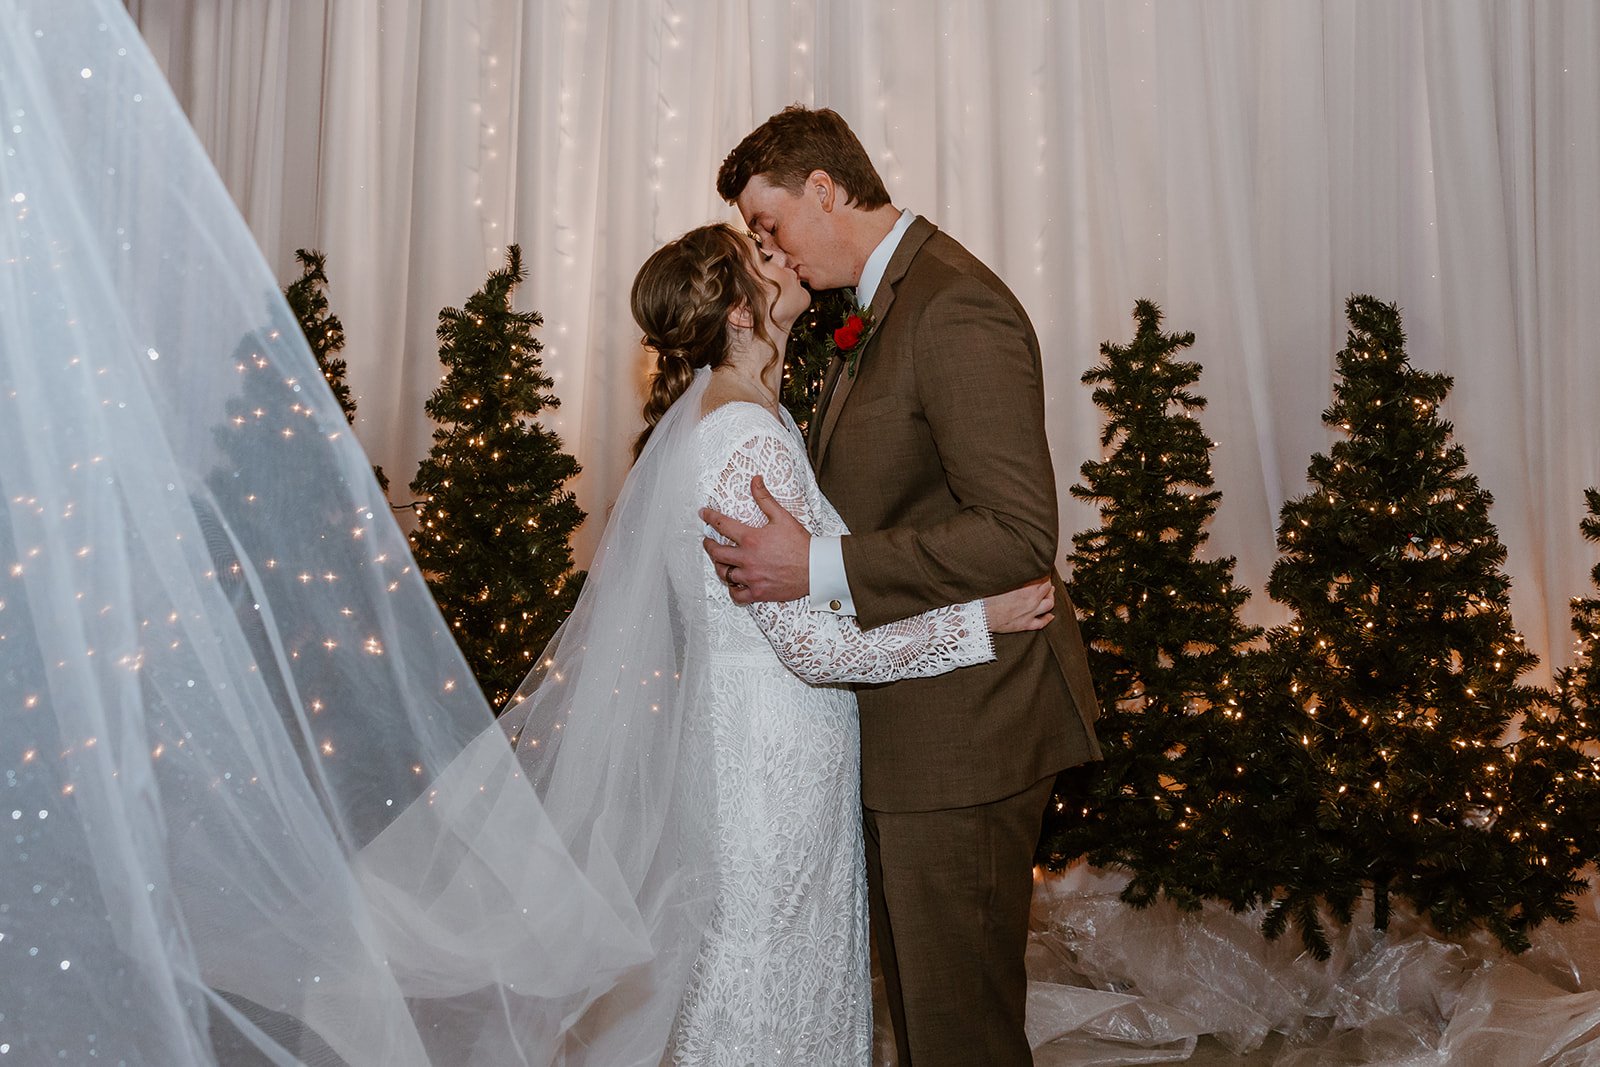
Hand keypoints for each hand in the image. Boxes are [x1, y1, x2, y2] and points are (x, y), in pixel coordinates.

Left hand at [700, 475, 810, 603]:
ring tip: (720, 562)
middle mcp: (747, 559)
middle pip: (717, 553)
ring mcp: (751, 577)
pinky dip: (732, 590)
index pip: (722, 525)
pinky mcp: (758, 592)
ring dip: (719, 566)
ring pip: (724, 574)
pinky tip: (734, 584)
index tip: (703, 514)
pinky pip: (737, 595)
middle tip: (708, 541)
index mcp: (751, 539)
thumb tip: (755, 480)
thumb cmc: (800, 544)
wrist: (815, 568)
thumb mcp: (782, 517)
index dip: (709, 517)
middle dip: (709, 545)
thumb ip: (765, 498)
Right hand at [984, 577, 1054, 633]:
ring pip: (1049, 604)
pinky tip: (1050, 616)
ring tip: (1049, 594)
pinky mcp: (1025, 624)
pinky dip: (1048, 618)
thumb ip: (1013, 575)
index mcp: (1026, 587)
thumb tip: (1016, 568)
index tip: (1040, 570)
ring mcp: (1030, 613)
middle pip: (1048, 589)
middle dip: (1047, 583)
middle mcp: (1032, 600)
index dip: (1042, 573)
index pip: (1042, 577)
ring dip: (1050, 598)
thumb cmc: (986, 597)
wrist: (980, 615)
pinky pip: (1042, 622)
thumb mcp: (1000, 580)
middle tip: (1045, 580)